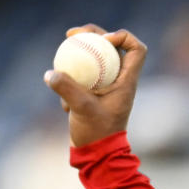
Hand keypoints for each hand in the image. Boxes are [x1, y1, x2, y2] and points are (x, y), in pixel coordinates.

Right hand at [43, 24, 146, 146]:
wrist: (96, 154)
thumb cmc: (96, 133)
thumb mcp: (81, 109)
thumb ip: (68, 89)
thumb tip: (51, 72)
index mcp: (127, 81)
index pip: (137, 49)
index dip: (123, 37)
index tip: (103, 40)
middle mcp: (120, 80)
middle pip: (112, 47)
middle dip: (92, 36)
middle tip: (70, 34)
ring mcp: (107, 86)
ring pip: (95, 59)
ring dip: (77, 58)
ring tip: (61, 63)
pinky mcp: (93, 93)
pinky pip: (83, 75)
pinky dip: (71, 80)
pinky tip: (65, 102)